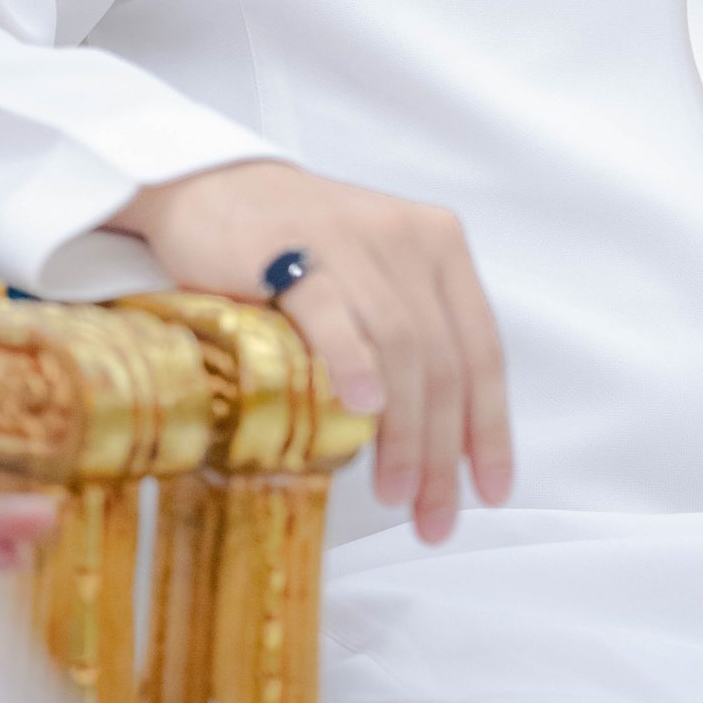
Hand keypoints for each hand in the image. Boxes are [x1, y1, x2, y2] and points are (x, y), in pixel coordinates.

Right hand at [108, 159, 513, 544]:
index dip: (491, 427)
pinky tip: (362, 410)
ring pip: (402, 346)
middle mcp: (409, 239)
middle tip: (433, 515)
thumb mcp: (375, 274)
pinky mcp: (292, 250)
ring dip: (405, 430)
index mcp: (441, 246)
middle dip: (445, 449)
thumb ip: (411, 333)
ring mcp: (354, 242)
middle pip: (444, 360)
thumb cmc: (298, 245)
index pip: (482, 348)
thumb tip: (439, 439)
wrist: (212, 187)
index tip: (490, 490)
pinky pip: (335, 312)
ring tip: (396, 493)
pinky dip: (354, 363)